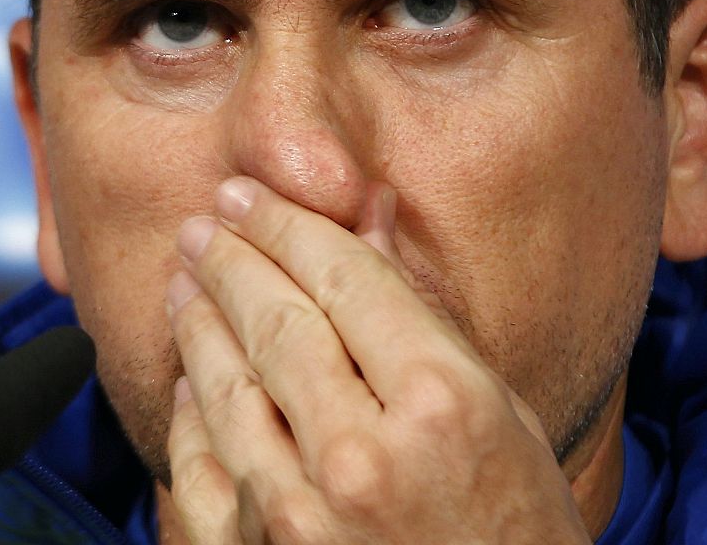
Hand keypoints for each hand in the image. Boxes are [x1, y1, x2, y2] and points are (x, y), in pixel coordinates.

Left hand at [163, 179, 591, 543]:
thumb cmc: (520, 535)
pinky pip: (203, 472)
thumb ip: (425, 316)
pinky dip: (191, 416)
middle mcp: (363, 454)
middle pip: (276, 320)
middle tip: (206, 222)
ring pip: (227, 388)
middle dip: (232, 259)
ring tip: (186, 281)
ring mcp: (301, 516)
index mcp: (440, 402)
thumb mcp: (505, 415)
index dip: (287, 224)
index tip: (252, 195)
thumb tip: (371, 216)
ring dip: (199, 324)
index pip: (343, 277)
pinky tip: (190, 381)